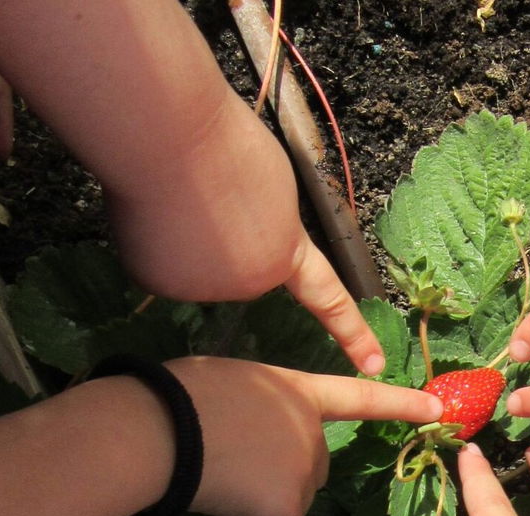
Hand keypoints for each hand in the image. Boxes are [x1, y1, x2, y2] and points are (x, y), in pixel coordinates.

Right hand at [107, 96, 386, 375]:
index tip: (375, 365)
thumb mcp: (274, 186)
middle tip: (212, 193)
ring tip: (184, 196)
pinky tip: (155, 211)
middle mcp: (249, 282)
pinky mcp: (161, 284)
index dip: (351, 332)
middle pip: (236, 269)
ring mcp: (203, 288)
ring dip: (188, 237)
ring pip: (197, 267)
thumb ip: (271, 226)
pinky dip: (156, 239)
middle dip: (223, 237)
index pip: (326, 298)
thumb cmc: (225, 146)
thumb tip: (245, 243)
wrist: (167, 137)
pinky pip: (162, 265)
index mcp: (286, 253)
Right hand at [162, 358, 440, 515]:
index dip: (401, 404)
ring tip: (216, 482)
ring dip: (260, 504)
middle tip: (227, 466)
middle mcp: (312, 430)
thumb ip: (259, 404)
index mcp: (298, 391)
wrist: (154, 431)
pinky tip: (224, 515)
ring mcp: (304, 469)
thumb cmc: (175, 398)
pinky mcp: (288, 507)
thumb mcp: (229, 383)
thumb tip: (247, 436)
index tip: (439, 410)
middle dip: (277, 477)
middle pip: (310, 467)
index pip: (360, 397)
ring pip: (291, 502)